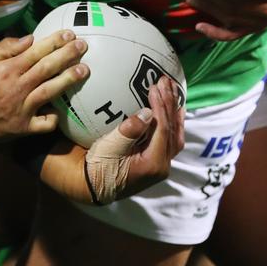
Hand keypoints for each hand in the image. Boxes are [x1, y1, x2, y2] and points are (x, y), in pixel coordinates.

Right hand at [0, 29, 88, 142]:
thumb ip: (6, 48)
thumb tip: (31, 38)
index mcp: (7, 70)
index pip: (35, 52)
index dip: (54, 42)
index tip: (70, 35)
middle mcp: (16, 88)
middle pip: (46, 69)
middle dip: (67, 55)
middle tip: (83, 46)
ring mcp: (21, 109)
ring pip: (49, 91)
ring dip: (68, 80)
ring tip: (84, 70)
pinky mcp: (23, 127)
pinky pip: (44, 123)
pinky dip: (54, 117)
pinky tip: (61, 110)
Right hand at [84, 76, 184, 203]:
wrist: (92, 186)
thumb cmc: (98, 166)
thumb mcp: (110, 147)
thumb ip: (129, 131)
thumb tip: (147, 113)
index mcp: (153, 163)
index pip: (162, 129)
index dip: (161, 106)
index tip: (155, 86)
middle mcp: (162, 166)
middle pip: (172, 130)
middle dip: (170, 104)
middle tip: (166, 82)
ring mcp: (160, 164)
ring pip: (174, 134)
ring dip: (174, 112)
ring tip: (173, 91)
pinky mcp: (155, 161)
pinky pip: (169, 138)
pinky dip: (171, 122)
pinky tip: (170, 109)